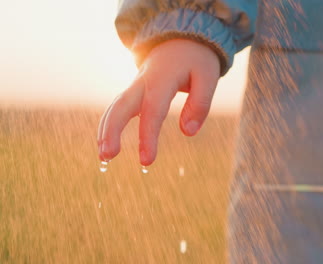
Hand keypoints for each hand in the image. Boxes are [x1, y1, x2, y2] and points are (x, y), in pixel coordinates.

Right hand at [97, 39, 220, 164]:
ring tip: (104, 157)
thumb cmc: (197, 59)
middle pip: (121, 105)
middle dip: (111, 131)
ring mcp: (136, 84)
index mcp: (163, 78)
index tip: (146, 161)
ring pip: (115, 105)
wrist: (182, 36)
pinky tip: (106, 143)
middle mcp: (143, 81)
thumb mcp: (208, 76)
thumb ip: (200, 104)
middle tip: (107, 156)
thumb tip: (187, 133)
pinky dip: (109, 123)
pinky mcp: (135, 89)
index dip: (147, 136)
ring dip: (106, 129)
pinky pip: (118, 106)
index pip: (152, 110)